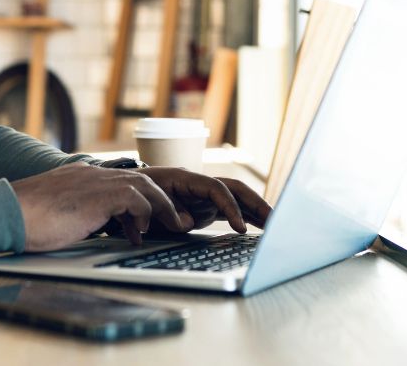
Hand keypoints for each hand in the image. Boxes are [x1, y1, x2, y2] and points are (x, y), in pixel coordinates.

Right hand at [10, 163, 193, 251]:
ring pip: (143, 184)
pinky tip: (139, 233)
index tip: (146, 221)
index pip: (120, 181)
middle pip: (140, 178)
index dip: (139, 199)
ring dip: (161, 206)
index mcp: (81, 177)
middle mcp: (91, 174)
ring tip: (171, 226)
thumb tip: (86, 228)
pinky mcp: (97, 195)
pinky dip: (144, 214)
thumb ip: (74, 213)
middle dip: (160, 199)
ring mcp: (94, 181)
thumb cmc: (24, 219)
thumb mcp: (55, 213)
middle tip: (173, 220)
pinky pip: (135, 198)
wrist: (7, 211)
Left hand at [136, 167, 270, 233]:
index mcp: (187, 178)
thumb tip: (188, 222)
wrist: (130, 192)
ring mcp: (204, 195)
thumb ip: (170, 212)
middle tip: (275, 221)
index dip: (231, 207)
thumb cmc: (138, 195)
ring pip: (237, 198)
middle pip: (235, 188)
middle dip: (256, 202)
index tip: (240, 228)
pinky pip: (230, 209)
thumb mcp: (150, 204)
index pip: (217, 189)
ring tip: (276, 225)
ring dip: (256, 209)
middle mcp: (200, 184)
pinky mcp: (205, 207)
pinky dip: (246, 216)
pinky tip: (260, 226)